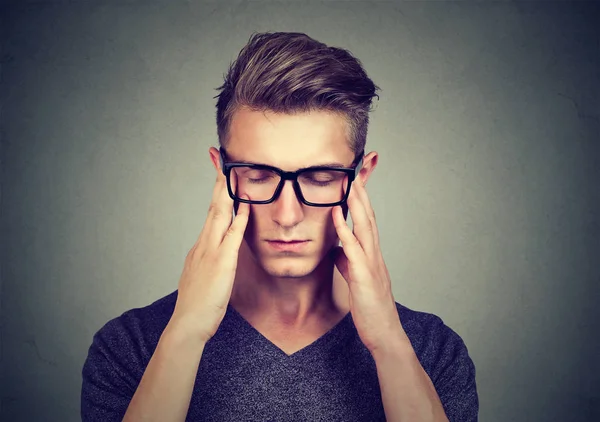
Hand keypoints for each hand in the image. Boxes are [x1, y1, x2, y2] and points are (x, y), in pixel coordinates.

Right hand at [170, 161, 249, 343]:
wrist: (188, 323)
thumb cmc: (198, 304)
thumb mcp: (204, 276)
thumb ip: (212, 260)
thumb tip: (220, 251)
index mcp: (201, 246)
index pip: (211, 212)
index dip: (216, 191)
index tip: (220, 173)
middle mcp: (204, 243)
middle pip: (214, 206)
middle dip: (219, 181)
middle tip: (221, 159)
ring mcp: (211, 251)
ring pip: (220, 215)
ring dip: (227, 192)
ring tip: (233, 171)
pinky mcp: (221, 262)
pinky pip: (232, 236)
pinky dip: (239, 218)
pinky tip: (245, 204)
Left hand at [331, 177, 405, 354]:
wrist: (384, 332)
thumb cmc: (370, 307)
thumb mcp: (356, 280)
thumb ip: (347, 262)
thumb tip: (337, 250)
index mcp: (371, 255)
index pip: (366, 221)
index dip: (361, 200)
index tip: (354, 181)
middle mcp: (374, 254)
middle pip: (368, 217)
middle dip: (361, 193)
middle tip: (355, 171)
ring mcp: (371, 264)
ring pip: (365, 227)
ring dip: (356, 204)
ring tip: (349, 184)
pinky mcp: (364, 276)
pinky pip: (353, 249)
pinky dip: (345, 230)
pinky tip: (336, 216)